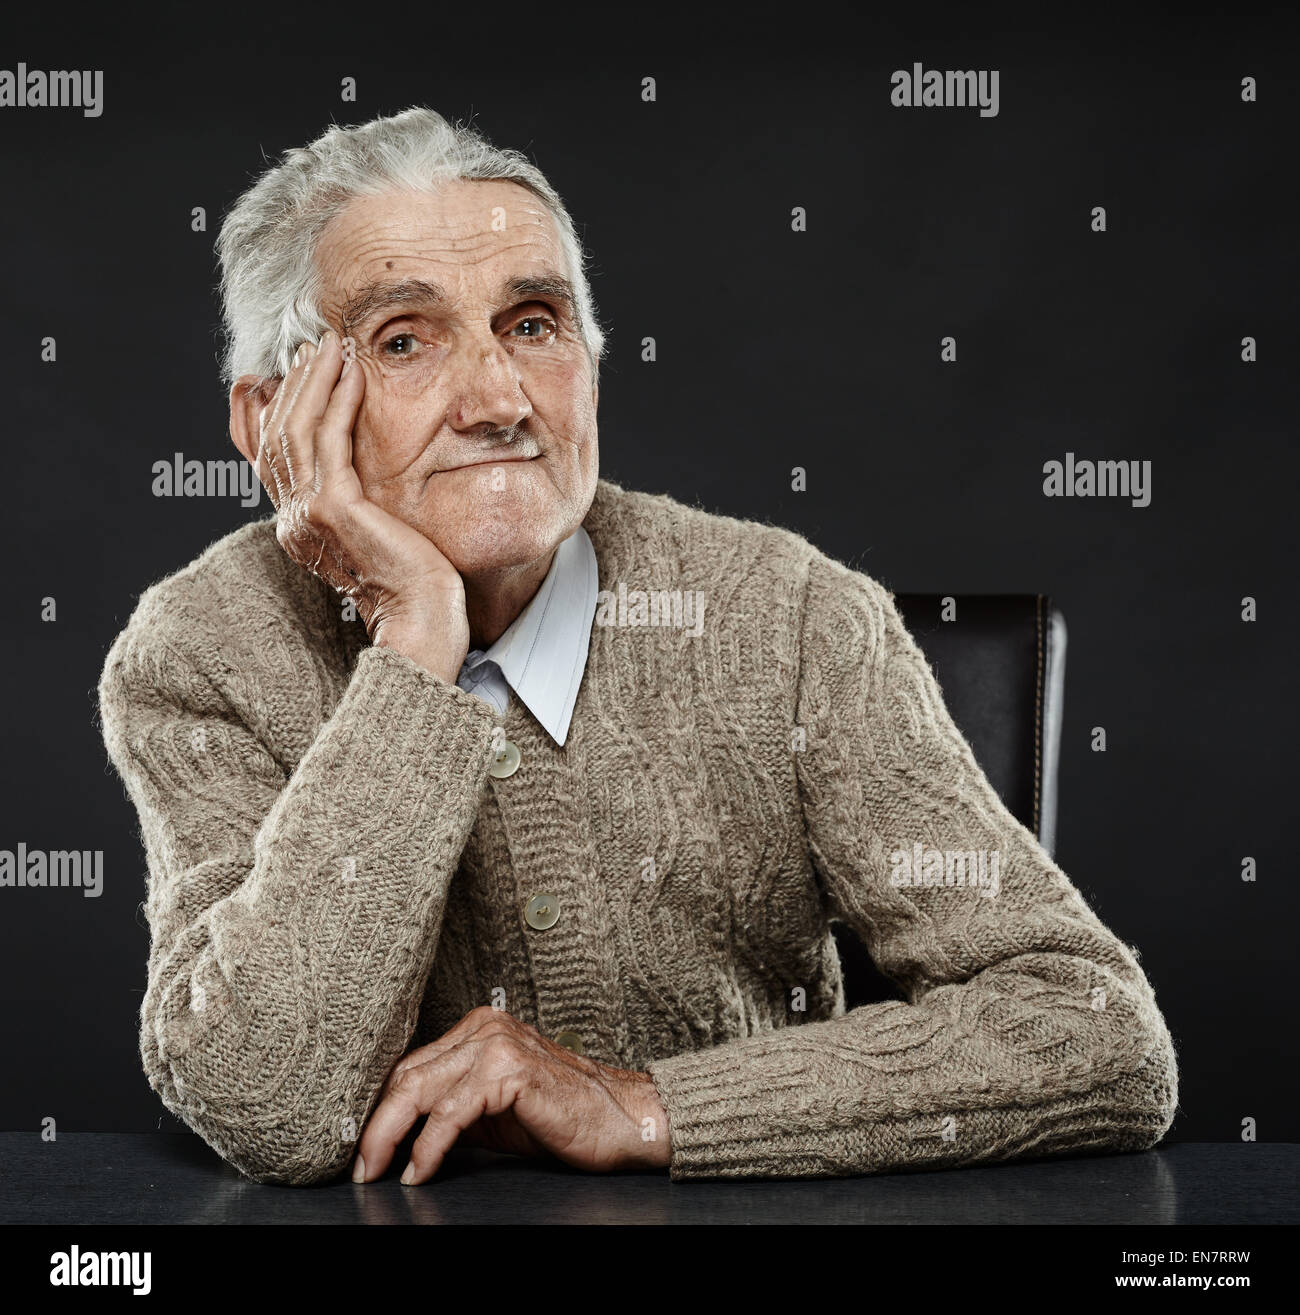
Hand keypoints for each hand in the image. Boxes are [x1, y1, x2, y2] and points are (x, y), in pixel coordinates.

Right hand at [253, 331, 469, 682]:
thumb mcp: (383, 534)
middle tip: (314, 344)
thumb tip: (368, 475)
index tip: (288, 369)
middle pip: (277, 434)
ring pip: (296, 429)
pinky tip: (352, 371)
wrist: (423, 627)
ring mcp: (308, 515)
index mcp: (300, 528)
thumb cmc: (415, 589)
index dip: (273, 407)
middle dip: (295, 383)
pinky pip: (328, 439)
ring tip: (332, 345)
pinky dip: (336, 399)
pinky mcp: (333, 510)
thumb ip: (365, 504)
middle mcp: (293, 521)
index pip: (271, 455)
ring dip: (314, 380)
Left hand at [353, 1007, 672, 1184]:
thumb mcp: (493, 1112)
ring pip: (419, 1089)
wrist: (622, 1120)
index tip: (360, 1146)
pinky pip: (451, 1114)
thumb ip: (450, 1110)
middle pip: (407, 1074)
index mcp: (479, 1028)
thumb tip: (395, 1137)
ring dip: (389, 1137)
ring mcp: (497, 1044)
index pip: (410, 1065)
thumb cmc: (563, 1117)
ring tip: (377, 1171)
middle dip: (374, 1125)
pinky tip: (418, 1171)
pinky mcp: (509, 1071)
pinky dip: (427, 1148)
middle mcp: (485, 1027)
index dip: (378, 1107)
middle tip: (358, 1166)